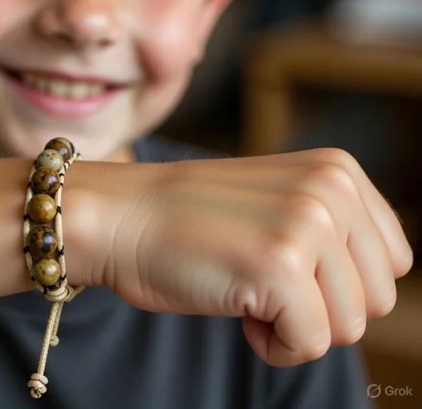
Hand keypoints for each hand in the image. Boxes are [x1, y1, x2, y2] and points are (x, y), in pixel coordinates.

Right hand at [99, 149, 412, 366]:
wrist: (122, 217)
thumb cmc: (191, 221)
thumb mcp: (280, 203)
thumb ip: (335, 227)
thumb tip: (381, 286)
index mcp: (338, 170)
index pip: (392, 263)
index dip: (338, 281)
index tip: (284, 261)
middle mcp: (331, 189)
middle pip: (376, 299)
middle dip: (321, 306)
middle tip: (260, 273)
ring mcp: (307, 224)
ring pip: (349, 327)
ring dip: (294, 323)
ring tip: (244, 281)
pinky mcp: (281, 265)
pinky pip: (310, 345)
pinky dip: (272, 344)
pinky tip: (234, 302)